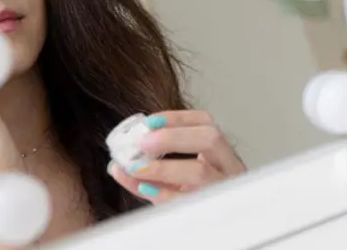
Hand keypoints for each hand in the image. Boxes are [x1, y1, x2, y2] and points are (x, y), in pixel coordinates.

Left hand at [108, 110, 245, 202]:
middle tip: (142, 143)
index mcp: (221, 153)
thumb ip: (153, 168)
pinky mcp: (211, 210)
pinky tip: (144, 189)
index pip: (205, 123)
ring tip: (136, 167)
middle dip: (173, 137)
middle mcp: (228, 167)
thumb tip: (118, 164)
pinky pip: (186, 201)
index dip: (177, 119)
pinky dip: (163, 194)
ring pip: (199, 172)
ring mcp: (223, 189)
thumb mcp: (177, 180)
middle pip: (210, 139)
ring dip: (163, 167)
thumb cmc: (192, 199)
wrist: (214, 226)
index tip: (149, 122)